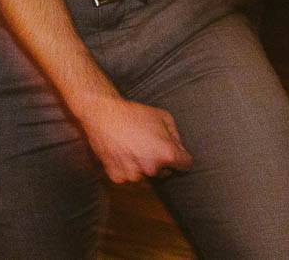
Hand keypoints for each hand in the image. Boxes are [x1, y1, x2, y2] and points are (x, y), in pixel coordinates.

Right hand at [78, 96, 192, 183]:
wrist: (103, 113)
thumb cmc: (133, 113)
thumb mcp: (162, 116)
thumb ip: (176, 134)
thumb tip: (179, 147)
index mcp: (167, 154)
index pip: (185, 164)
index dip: (181, 156)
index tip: (174, 152)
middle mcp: (152, 168)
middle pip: (164, 171)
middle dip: (159, 160)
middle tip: (146, 143)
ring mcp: (133, 174)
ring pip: (144, 174)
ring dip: (141, 165)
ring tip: (131, 146)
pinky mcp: (117, 175)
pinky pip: (126, 176)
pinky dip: (125, 167)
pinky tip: (121, 152)